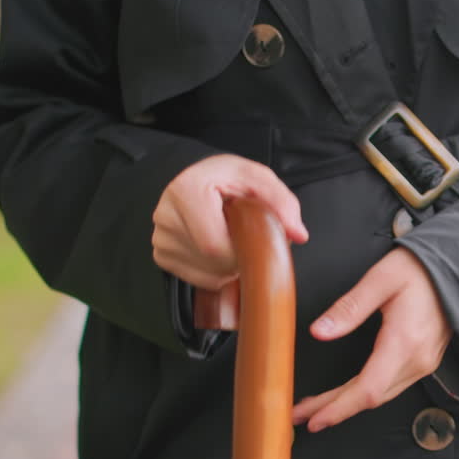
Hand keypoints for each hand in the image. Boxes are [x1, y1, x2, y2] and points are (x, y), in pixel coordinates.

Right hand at [152, 154, 308, 289]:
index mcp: (186, 191)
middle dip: (239, 259)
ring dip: (229, 267)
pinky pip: (197, 280)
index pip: (215, 246)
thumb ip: (281, 202)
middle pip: (212, 263)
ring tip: (230, 239)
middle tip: (245, 238)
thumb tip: (297, 234)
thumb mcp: (257, 179)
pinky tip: (217, 250)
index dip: (241, 252)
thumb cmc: (226, 180)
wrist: (196, 181)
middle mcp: (165, 216)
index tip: (252, 240)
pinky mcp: (161, 256)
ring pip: (207, 275)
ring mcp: (161, 239)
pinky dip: (215, 272)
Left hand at [292, 248, 451, 432]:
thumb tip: (319, 331)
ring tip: (316, 407)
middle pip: (370, 398)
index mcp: (404, 342)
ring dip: (347, 404)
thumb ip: (349, 307)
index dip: (338, 408)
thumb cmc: (420, 269)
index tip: (312, 418)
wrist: (457, 269)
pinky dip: (364, 393)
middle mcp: (417, 360)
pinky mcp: (423, 361)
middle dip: (334, 409)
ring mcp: (423, 363)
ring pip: (380, 395)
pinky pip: (390, 386)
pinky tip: (347, 392)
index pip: (367, 389)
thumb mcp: (380, 279)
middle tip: (301, 416)